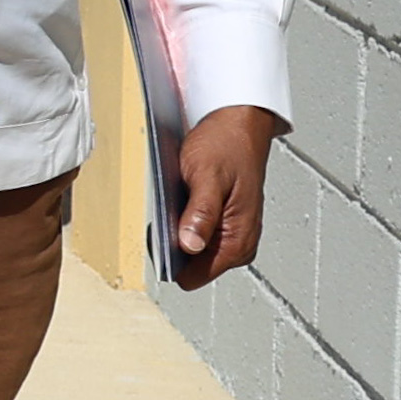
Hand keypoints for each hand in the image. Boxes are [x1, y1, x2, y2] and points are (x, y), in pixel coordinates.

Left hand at [166, 102, 280, 288]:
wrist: (239, 123)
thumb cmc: (227, 145)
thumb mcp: (207, 176)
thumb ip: (200, 214)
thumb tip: (189, 246)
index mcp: (238, 241)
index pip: (194, 276)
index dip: (171, 259)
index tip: (160, 233)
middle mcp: (238, 244)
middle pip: (189, 266)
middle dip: (172, 242)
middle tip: (170, 208)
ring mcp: (231, 234)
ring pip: (189, 250)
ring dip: (176, 228)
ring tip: (178, 198)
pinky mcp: (222, 223)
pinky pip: (193, 233)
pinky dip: (181, 219)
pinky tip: (181, 198)